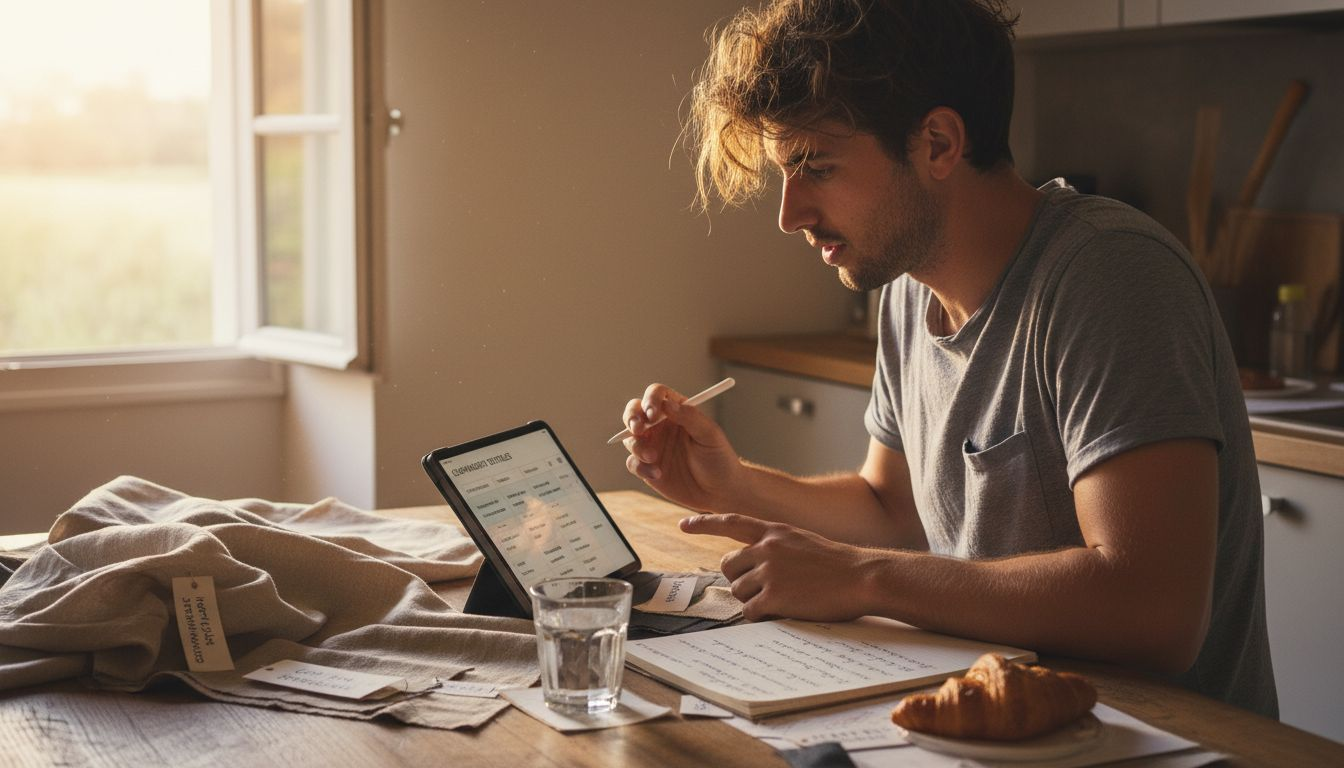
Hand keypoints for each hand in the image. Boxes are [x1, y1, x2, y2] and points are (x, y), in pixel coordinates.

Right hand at [621, 383, 744, 511]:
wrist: (720, 491)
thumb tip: (667, 404)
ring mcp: (652, 446)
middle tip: (637, 429)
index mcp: (677, 411)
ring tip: (653, 457)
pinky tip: (658, 474)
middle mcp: (661, 425)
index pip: (657, 394)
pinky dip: (640, 467)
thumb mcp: (709, 435)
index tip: (653, 414)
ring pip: (630, 437)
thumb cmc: (719, 458)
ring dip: (637, 445)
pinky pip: (632, 462)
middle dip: (631, 417)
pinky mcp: (647, 467)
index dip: (651, 400)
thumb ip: (689, 417)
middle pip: (635, 410)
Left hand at [680, 513, 878, 621]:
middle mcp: (766, 548)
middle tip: (761, 588)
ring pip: (738, 590)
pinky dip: (759, 616)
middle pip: (727, 566)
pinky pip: (749, 611)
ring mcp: (768, 572)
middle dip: (738, 579)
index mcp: (773, 531)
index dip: (704, 524)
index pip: (730, 522)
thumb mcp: (801, 542)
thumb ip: (776, 547)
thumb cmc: (837, 564)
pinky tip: (780, 611)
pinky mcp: (774, 596)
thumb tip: (751, 561)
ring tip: (782, 598)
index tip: (683, 525)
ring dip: (753, 599)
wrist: (862, 576)